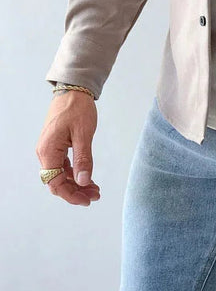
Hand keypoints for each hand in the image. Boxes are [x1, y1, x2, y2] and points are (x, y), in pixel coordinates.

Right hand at [36, 90, 100, 205]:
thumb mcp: (84, 134)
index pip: (55, 183)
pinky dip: (75, 173)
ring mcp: (49, 150)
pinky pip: (63, 166)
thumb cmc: (77, 108)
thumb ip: (83, 159)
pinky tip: (87, 178)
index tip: (86, 200)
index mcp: (49, 151)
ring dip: (76, 184)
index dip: (71, 195)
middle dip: (75, 191)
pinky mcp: (55, 146)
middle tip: (94, 196)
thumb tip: (84, 181)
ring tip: (94, 189)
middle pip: (57, 182)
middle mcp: (45, 153)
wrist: (73, 90)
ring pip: (60, 175)